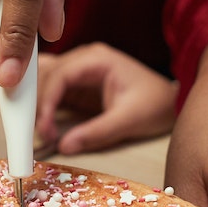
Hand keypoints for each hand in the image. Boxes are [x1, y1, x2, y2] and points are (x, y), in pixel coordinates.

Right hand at [35, 43, 176, 154]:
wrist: (170, 103)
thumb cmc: (155, 105)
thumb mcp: (129, 120)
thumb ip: (97, 132)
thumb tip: (64, 146)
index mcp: (97, 60)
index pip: (60, 75)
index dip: (46, 102)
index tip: (44, 128)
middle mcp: (84, 60)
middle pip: (47, 76)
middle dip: (38, 104)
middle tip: (39, 133)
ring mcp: (79, 71)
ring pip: (44, 81)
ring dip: (37, 104)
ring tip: (38, 129)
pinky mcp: (77, 85)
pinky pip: (51, 90)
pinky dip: (41, 104)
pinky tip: (39, 121)